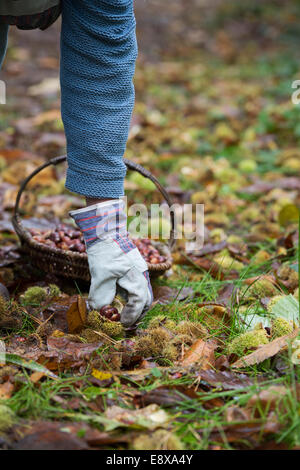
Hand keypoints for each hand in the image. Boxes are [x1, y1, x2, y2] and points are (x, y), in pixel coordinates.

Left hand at [70, 200, 152, 326]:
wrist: (106, 229)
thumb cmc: (104, 250)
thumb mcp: (100, 274)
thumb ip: (101, 295)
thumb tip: (99, 311)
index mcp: (136, 277)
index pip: (139, 303)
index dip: (131, 315)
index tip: (121, 324)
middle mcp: (141, 275)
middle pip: (145, 301)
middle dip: (137, 314)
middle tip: (124, 323)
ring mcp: (138, 271)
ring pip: (142, 294)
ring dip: (134, 306)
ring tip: (122, 314)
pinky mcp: (133, 268)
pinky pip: (136, 287)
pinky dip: (130, 297)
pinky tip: (120, 299)